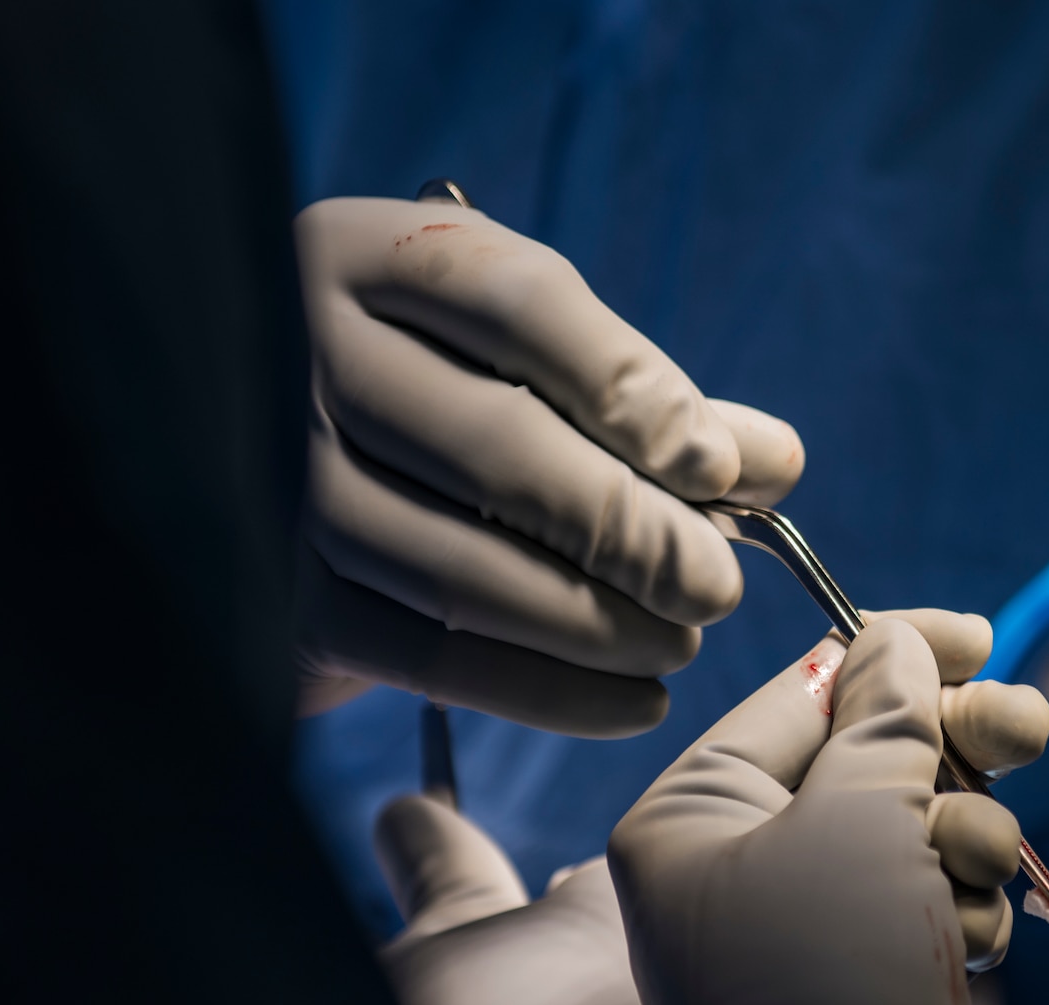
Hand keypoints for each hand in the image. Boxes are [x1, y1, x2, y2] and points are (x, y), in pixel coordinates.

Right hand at [291, 195, 803, 734]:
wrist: (272, 472)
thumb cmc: (446, 398)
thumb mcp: (527, 360)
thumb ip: (647, 400)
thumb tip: (775, 461)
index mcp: (374, 258)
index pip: (519, 305)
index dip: (634, 391)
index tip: (724, 469)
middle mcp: (303, 353)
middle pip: (496, 445)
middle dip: (629, 528)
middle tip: (717, 588)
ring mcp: (279, 478)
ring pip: (461, 566)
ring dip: (596, 622)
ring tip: (681, 643)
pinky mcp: (284, 595)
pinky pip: (429, 658)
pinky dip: (546, 693)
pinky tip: (632, 703)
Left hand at [609, 612, 1048, 1004]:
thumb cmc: (833, 986)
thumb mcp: (854, 826)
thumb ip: (882, 724)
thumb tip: (895, 645)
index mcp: (693, 816)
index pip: (800, 696)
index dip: (893, 656)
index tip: (979, 636)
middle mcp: (738, 863)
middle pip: (866, 756)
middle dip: (948, 748)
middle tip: (1025, 731)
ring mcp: (806, 922)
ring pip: (915, 824)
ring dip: (963, 838)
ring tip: (968, 875)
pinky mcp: (867, 972)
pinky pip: (933, 894)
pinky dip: (961, 906)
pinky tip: (963, 943)